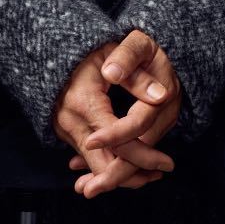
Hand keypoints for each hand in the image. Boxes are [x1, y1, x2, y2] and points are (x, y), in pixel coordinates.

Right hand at [52, 29, 182, 198]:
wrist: (57, 50)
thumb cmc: (93, 49)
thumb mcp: (117, 53)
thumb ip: (138, 77)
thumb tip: (161, 96)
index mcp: (84, 102)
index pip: (117, 141)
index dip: (143, 154)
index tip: (167, 163)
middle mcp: (71, 121)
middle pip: (104, 163)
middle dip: (133, 174)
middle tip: (163, 171)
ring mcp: (67, 130)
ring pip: (97, 166)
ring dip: (123, 172)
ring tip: (153, 173)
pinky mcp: (68, 133)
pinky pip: (90, 158)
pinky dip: (109, 166)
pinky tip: (131, 168)